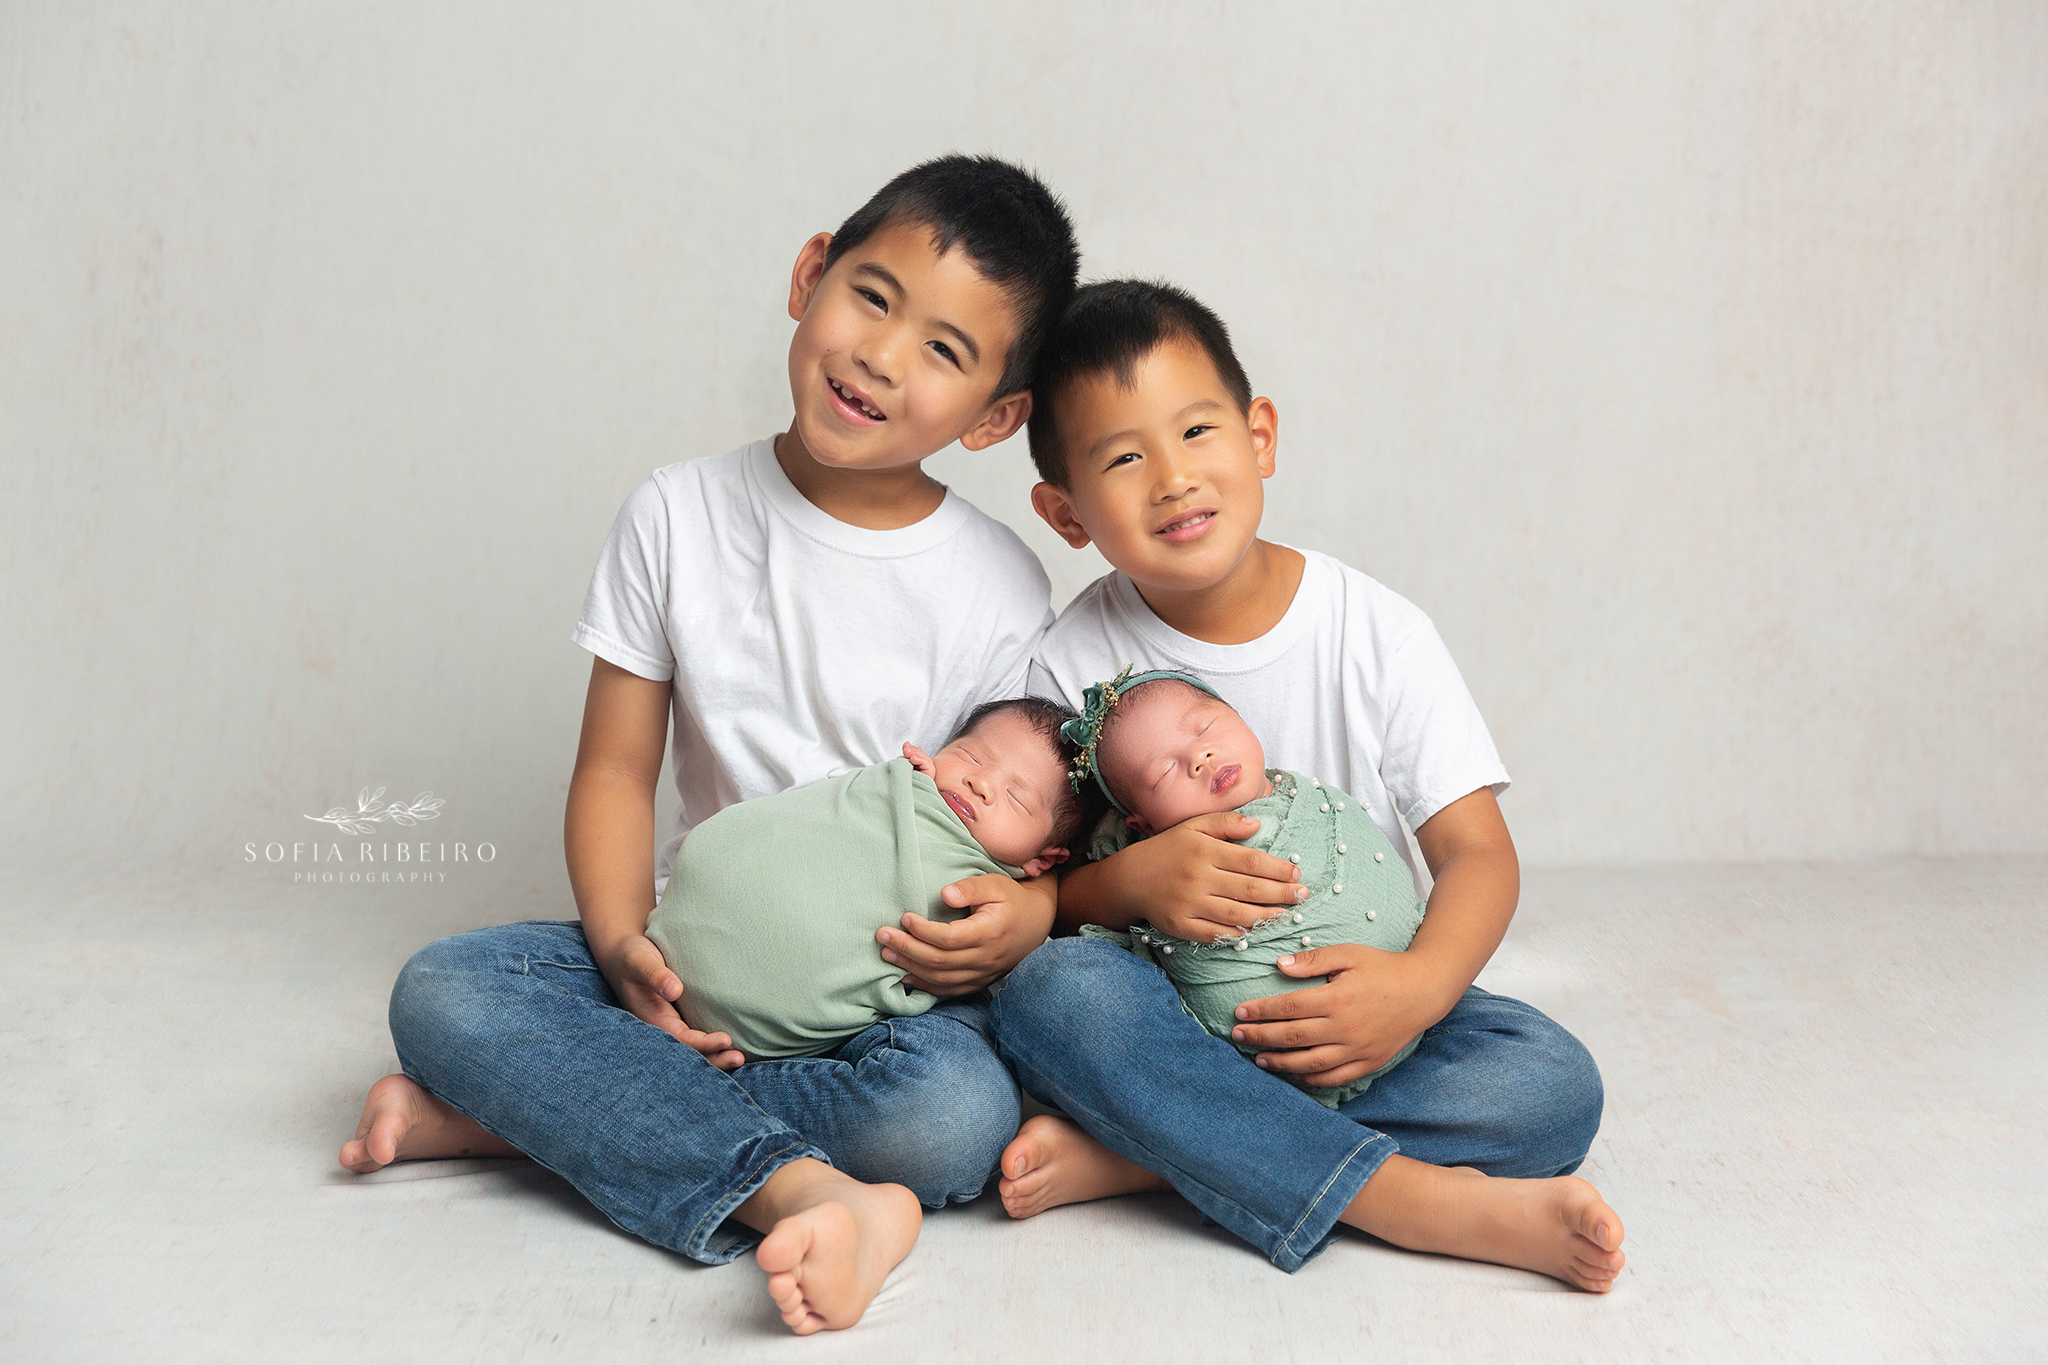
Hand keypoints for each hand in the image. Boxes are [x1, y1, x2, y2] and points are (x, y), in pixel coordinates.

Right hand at [592, 932, 744, 1068]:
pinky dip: (713, 1043)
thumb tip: (675, 991)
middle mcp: (662, 1024)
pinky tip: (733, 1045)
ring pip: (694, 1046)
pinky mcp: (679, 1015)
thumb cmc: (631, 956)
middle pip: (689, 1050)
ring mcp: (671, 1021)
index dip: (703, 1043)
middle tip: (738, 1058)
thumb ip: (654, 975)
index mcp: (651, 1018)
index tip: (726, 1039)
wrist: (625, 953)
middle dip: (713, 1058)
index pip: (680, 1038)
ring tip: (739, 1058)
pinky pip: (696, 1033)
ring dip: (716, 1055)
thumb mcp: (639, 961)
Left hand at [878, 872, 1057, 994]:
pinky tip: (906, 977)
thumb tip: (944, 894)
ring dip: (911, 968)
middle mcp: (986, 958)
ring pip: (941, 979)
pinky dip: (926, 986)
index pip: (949, 938)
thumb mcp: (996, 884)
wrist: (1036, 924)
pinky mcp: (979, 982)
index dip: (923, 931)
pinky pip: (949, 990)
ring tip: (887, 954)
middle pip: (939, 961)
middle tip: (883, 936)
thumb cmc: (1012, 900)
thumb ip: (970, 888)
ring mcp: (983, 974)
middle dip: (907, 949)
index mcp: (990, 933)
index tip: (905, 917)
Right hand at [1109, 812, 1305, 942]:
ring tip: (1287, 915)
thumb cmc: (1167, 850)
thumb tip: (1257, 825)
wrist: (1128, 878)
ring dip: (1267, 916)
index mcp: (1204, 850)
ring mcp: (1189, 903)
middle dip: (1282, 894)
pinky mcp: (1181, 925)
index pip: (1251, 861)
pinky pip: (1215, 934)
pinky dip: (1237, 935)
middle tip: (1303, 896)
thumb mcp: (1193, 827)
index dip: (1278, 869)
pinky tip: (1255, 932)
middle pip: (1250, 889)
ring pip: (1237, 914)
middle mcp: (1198, 877)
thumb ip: (1225, 823)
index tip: (1297, 874)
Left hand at [1228, 944, 1446, 1087]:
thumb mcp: (1349, 954)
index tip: (1239, 1011)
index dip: (1260, 1010)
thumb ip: (1313, 960)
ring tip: (1259, 1059)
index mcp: (1337, 998)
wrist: (1424, 990)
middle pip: (1293, 1037)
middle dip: (1260, 1037)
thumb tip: (1279, 965)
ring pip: (1310, 1063)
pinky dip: (1312, 1079)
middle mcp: (1345, 1028)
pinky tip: (1294, 1073)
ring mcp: (1357, 1049)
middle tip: (1237, 1036)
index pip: (1289, 1008)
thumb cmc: (1383, 968)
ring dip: (1280, 1063)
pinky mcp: (1368, 1063)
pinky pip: (1335, 1078)